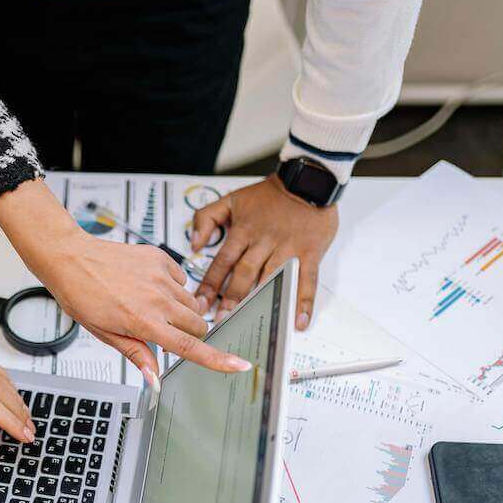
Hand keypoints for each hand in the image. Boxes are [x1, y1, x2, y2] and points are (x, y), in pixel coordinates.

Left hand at [0, 179, 250, 376]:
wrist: (71, 258)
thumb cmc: (82, 295)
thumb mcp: (105, 333)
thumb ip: (136, 353)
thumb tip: (154, 378)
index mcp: (144, 321)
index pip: (190, 346)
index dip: (218, 359)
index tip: (240, 365)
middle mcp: (158, 298)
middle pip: (199, 324)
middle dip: (192, 333)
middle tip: (166, 331)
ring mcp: (161, 276)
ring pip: (192, 303)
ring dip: (181, 311)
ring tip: (151, 306)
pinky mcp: (160, 257)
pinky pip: (181, 278)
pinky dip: (172, 287)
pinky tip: (149, 286)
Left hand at [191, 174, 337, 329]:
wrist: (306, 180)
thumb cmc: (269, 194)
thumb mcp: (231, 199)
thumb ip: (206, 218)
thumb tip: (193, 243)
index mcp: (243, 231)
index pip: (221, 262)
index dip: (209, 285)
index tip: (200, 304)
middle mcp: (263, 242)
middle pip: (243, 274)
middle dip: (230, 299)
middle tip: (221, 320)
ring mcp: (287, 248)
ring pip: (270, 278)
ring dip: (260, 302)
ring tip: (251, 322)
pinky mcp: (309, 252)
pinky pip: (306, 280)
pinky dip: (303, 301)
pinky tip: (298, 321)